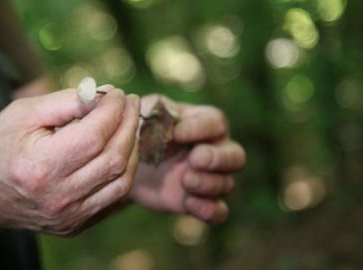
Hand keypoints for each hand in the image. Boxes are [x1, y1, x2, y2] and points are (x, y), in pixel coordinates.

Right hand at [0, 88, 140, 235]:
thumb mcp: (23, 113)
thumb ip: (67, 102)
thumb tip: (106, 94)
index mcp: (40, 166)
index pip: (94, 135)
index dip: (114, 110)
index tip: (119, 93)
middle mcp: (58, 197)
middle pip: (114, 158)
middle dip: (129, 124)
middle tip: (131, 102)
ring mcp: (69, 216)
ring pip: (122, 181)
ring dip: (132, 148)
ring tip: (129, 124)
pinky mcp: (76, 225)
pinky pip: (115, 198)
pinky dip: (124, 171)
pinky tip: (120, 150)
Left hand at [130, 95, 244, 223]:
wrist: (126, 166)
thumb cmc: (139, 133)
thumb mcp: (145, 116)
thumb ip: (159, 113)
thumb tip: (172, 118)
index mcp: (202, 124)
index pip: (216, 123)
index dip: (200, 128)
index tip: (176, 134)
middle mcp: (214, 151)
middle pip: (236, 156)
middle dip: (218, 158)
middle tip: (195, 159)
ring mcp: (209, 179)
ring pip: (227, 184)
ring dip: (208, 183)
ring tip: (185, 180)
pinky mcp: (200, 202)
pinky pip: (219, 212)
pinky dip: (209, 210)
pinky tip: (188, 203)